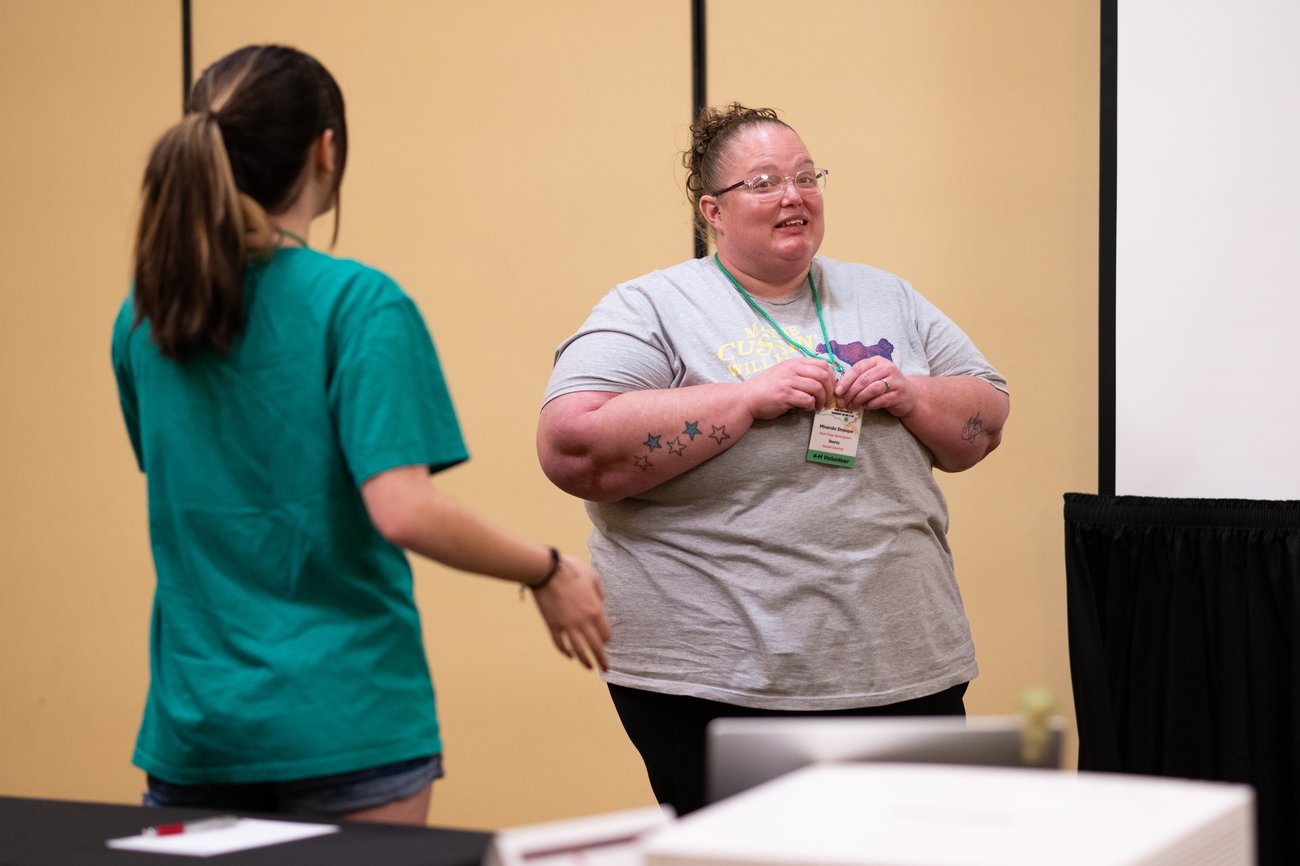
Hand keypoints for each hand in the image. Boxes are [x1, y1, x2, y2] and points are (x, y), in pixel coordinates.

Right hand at [530, 554, 611, 670]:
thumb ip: (599, 591)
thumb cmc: (571, 570)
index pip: (606, 633)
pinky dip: (565, 651)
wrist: (547, 571)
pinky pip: (559, 643)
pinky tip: (569, 656)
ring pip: (579, 649)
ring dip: (585, 661)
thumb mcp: (593, 576)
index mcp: (595, 610)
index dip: (607, 639)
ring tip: (589, 667)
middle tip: (605, 668)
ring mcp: (567, 625)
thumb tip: (601, 600)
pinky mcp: (552, 625)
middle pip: (595, 646)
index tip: (606, 641)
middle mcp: (583, 621)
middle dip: (602, 659)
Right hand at [743, 357, 837, 419]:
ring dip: (822, 400)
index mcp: (795, 363)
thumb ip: (800, 372)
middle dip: (830, 390)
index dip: (832, 377)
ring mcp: (789, 382)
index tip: (831, 388)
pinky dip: (811, 406)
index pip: (823, 364)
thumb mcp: (783, 372)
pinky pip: (807, 400)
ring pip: (817, 388)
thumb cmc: (766, 387)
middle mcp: (793, 370)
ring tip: (819, 407)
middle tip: (828, 400)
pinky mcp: (785, 395)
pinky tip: (807, 408)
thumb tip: (821, 380)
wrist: (747, 397)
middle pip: (823, 376)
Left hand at [834, 358, 914, 415]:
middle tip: (843, 402)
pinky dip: (870, 404)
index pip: (858, 368)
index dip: (846, 380)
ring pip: (872, 389)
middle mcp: (888, 368)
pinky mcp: (899, 394)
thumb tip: (839, 389)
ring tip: (852, 405)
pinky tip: (865, 407)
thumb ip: (858, 378)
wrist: (908, 395)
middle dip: (851, 392)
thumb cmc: (885, 385)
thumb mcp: (873, 376)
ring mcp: (895, 381)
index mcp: (878, 361)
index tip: (838, 391)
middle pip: (864, 379)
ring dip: (859, 399)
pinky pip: (881, 400)